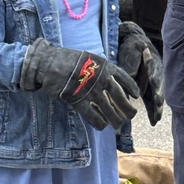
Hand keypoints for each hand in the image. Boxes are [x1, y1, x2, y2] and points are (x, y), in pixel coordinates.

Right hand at [21, 37, 138, 130]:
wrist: (48, 62)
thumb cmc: (66, 58)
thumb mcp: (88, 58)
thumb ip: (98, 69)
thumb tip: (106, 80)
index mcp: (105, 67)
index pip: (124, 78)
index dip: (131, 88)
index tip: (135, 95)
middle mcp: (101, 80)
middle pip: (120, 98)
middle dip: (127, 109)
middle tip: (130, 116)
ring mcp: (91, 92)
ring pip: (109, 110)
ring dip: (115, 119)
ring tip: (118, 125)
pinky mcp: (79, 101)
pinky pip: (93, 116)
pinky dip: (99, 122)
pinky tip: (102, 126)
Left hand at [117, 22, 164, 124]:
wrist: (133, 46)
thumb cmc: (132, 48)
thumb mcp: (131, 52)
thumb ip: (132, 64)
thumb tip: (131, 77)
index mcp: (153, 62)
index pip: (154, 70)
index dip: (154, 76)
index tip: (153, 82)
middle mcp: (156, 75)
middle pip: (159, 86)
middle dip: (158, 95)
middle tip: (157, 103)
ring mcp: (153, 85)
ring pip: (157, 97)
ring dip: (157, 107)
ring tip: (157, 117)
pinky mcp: (149, 93)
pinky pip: (152, 103)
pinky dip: (153, 112)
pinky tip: (154, 122)